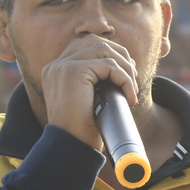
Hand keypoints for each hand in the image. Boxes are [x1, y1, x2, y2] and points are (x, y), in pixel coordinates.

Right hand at [40, 34, 138, 152]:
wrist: (72, 148)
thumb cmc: (82, 130)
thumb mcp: (88, 100)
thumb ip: (95, 81)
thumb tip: (124, 65)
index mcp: (56, 70)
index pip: (85, 45)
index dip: (110, 53)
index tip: (126, 71)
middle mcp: (55, 65)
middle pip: (95, 41)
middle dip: (119, 55)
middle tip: (133, 76)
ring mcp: (62, 66)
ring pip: (104, 50)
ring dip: (125, 68)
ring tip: (132, 88)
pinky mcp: (73, 72)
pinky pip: (109, 66)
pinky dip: (125, 79)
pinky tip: (129, 96)